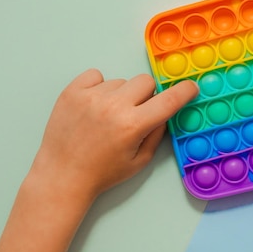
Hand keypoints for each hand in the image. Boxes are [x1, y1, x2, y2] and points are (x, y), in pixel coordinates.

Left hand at [31, 69, 197, 202]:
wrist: (62, 176)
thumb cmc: (101, 173)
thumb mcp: (140, 160)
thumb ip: (157, 133)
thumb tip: (167, 110)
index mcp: (133, 126)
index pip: (169, 100)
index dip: (184, 91)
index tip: (190, 87)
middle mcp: (113, 107)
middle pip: (145, 82)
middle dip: (147, 95)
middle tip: (136, 113)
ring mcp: (90, 97)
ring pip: (121, 81)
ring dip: (120, 94)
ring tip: (107, 116)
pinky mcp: (72, 92)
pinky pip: (95, 75)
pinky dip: (98, 86)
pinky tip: (94, 105)